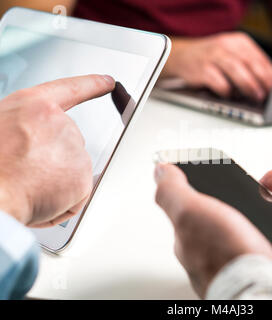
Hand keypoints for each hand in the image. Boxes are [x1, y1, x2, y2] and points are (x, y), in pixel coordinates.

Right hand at [0, 74, 114, 226]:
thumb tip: (31, 138)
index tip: (107, 82)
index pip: (71, 89)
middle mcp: (61, 124)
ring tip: (27, 184)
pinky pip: (76, 192)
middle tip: (24, 169)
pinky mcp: (83, 177)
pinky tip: (40, 198)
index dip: (91, 85)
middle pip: (67, 141)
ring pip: (71, 168)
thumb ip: (23, 124)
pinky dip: (62, 200)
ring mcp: (75, 150)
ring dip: (55, 179)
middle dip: (51, 157)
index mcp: (34, 106)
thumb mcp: (1, 124)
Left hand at [154, 163, 271, 297]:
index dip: (230, 182)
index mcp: (201, 234)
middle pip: (247, 210)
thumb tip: (161, 171)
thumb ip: (173, 192)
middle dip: (265, 190)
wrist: (261, 295)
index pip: (213, 201)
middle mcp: (225, 247)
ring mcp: (250, 258)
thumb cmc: (225, 258)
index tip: (246, 172)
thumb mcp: (190, 214)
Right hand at [162, 32, 271, 100]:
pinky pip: (218, 81)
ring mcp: (213, 56)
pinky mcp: (201, 69)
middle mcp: (227, 45)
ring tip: (256, 97)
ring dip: (249, 85)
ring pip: (236, 70)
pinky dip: (226, 91)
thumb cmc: (211, 60)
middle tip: (269, 94)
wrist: (181, 56)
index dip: (271, 75)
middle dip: (263, 80)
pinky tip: (230, 96)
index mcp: (239, 42)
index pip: (260, 59)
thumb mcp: (232, 56)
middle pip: (251, 62)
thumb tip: (269, 85)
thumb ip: (249, 67)